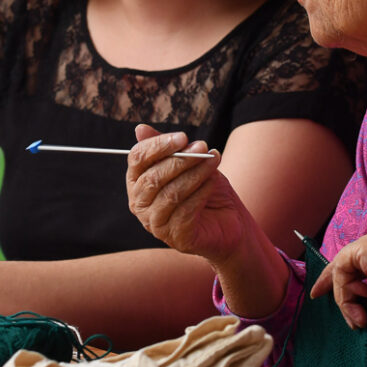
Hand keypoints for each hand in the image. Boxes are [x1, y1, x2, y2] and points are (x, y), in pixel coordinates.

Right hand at [126, 124, 250, 265]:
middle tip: (203, 147)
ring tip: (213, 160)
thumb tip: (140, 128)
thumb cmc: (204, 189)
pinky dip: (200, 193)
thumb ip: (167, 149)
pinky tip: (212, 181)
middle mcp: (140, 205)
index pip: (137, 159)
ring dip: (195, 173)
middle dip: (180, 159)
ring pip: (171, 194)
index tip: (183, 136)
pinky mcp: (176, 238)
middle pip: (153, 177)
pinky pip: (185, 211)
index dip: (158, 145)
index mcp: (137, 182)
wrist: (230, 221)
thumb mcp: (188, 164)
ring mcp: (155, 224)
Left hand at [309, 229, 366, 342]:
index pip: (359, 257)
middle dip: (333, 282)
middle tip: (317, 294)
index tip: (321, 289)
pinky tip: (358, 310)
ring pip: (343, 268)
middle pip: (347, 259)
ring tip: (359, 318)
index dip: (340, 274)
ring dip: (345, 298)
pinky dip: (344, 294)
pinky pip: (341, 270)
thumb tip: (347, 288)